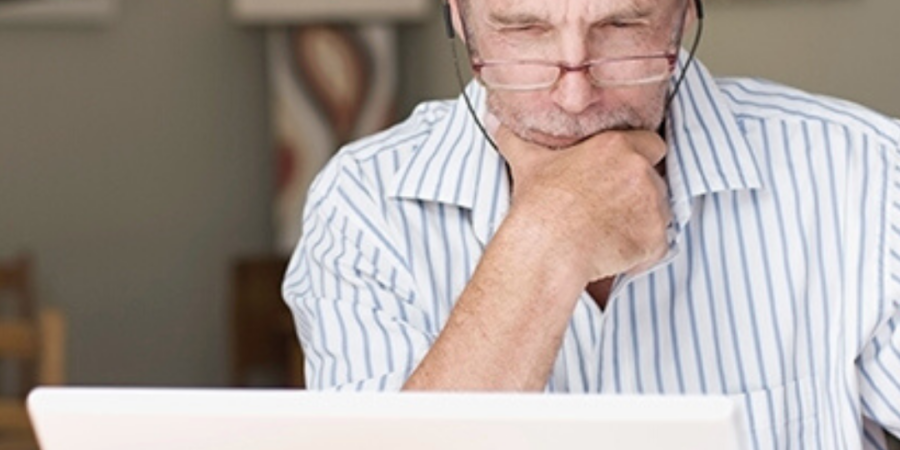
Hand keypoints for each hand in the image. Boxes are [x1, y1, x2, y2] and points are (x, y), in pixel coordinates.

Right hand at [495, 125, 670, 281]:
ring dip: (640, 222)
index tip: (620, 176)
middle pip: (654, 181)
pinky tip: (611, 252)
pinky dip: (640, 252)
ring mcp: (652, 206)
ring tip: (605, 232)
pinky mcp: (655, 239)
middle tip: (606, 209)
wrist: (548, 247)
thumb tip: (494, 121)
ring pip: (658, 213)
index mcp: (617, 146)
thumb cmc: (540, 205)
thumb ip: (516, 139)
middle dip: (637, 194)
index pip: (651, 144)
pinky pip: (657, 246)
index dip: (638, 161)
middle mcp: (641, 171)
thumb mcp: (527, 163)